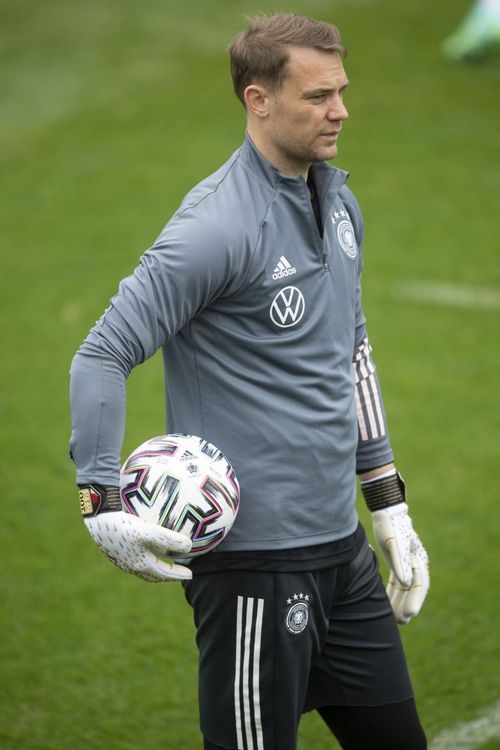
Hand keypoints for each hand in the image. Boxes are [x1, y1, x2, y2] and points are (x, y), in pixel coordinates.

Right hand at [85, 511, 192, 581]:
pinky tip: (146, 545)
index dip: (179, 574)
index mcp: (141, 564)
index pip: (165, 573)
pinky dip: (146, 557)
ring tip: (164, 560)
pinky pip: (135, 557)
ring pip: (143, 567)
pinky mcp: (115, 550)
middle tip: (180, 572)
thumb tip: (189, 546)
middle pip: (153, 574)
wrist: (97, 521)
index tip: (191, 574)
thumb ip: (170, 539)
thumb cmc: (124, 527)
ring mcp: (122, 559)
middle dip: (168, 574)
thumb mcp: (149, 531)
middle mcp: (131, 565)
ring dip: (156, 567)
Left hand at [371, 502, 429, 623]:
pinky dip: (393, 593)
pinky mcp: (398, 563)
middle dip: (407, 605)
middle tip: (400, 622)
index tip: (409, 614)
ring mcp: (407, 563)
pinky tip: (387, 603)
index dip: (414, 600)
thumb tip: (406, 583)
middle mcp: (415, 563)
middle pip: (413, 589)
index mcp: (417, 558)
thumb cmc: (390, 525)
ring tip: (394, 619)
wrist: (386, 510)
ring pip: (405, 588)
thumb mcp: (393, 543)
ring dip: (400, 602)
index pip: (419, 584)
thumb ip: (399, 563)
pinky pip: (397, 582)